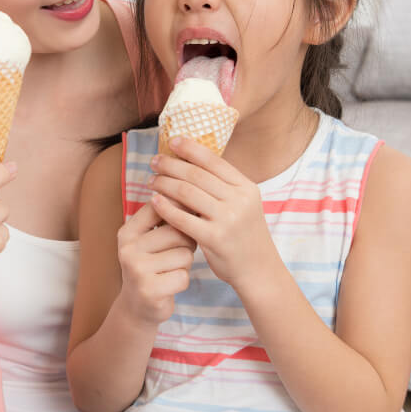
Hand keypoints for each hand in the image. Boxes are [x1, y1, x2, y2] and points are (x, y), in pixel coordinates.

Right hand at [114, 201, 195, 325]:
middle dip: (186, 243)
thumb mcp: (151, 240)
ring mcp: (136, 270)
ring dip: (185, 265)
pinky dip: (182, 282)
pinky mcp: (148, 290)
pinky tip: (169, 285)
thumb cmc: (153, 266)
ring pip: (184, 255)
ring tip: (171, 270)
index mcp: (128, 232)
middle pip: (178, 232)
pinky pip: (183, 277)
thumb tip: (193, 198)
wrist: (137, 306)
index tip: (188, 217)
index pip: (160, 207)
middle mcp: (128, 248)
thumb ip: (166, 220)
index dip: (180, 211)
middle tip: (178, 253)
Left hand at [148, 137, 276, 290]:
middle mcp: (239, 200)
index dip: (190, 148)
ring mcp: (228, 219)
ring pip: (187, 193)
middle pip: (196, 174)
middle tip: (154, 161)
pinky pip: (183, 218)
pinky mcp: (215, 238)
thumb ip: (223, 185)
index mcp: (246, 187)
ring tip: (151, 180)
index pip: (214, 160)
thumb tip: (193, 159)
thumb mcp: (244, 204)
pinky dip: (165, 207)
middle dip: (171, 164)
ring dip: (164, 183)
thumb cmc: (244, 234)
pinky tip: (154, 201)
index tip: (172, 141)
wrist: (258, 269)